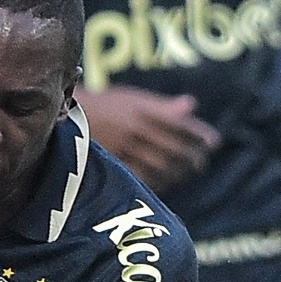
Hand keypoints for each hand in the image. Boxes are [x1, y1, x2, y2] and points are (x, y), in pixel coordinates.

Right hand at [78, 87, 220, 188]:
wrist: (66, 115)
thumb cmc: (104, 106)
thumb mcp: (133, 99)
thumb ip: (162, 106)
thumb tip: (191, 105)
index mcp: (145, 110)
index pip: (182, 124)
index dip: (201, 134)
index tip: (214, 142)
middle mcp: (137, 129)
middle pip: (174, 147)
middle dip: (192, 157)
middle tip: (201, 163)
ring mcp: (125, 147)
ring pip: (161, 164)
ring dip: (178, 171)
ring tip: (185, 173)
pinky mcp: (114, 162)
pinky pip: (141, 176)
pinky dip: (156, 181)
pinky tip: (164, 183)